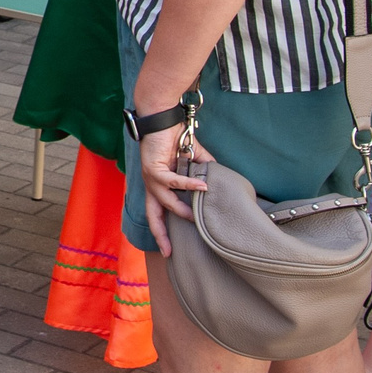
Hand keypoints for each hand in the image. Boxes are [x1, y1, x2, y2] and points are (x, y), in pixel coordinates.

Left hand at [135, 124, 211, 257]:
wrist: (163, 120)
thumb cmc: (176, 139)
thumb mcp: (193, 161)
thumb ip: (204, 172)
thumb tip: (221, 183)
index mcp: (158, 187)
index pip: (158, 214)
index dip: (162, 232)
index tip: (169, 250)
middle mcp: (151, 186)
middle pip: (153, 216)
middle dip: (160, 235)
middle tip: (169, 252)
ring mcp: (150, 178)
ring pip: (165, 201)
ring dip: (181, 210)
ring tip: (197, 216)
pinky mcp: (153, 168)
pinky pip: (172, 181)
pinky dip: (188, 185)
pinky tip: (202, 187)